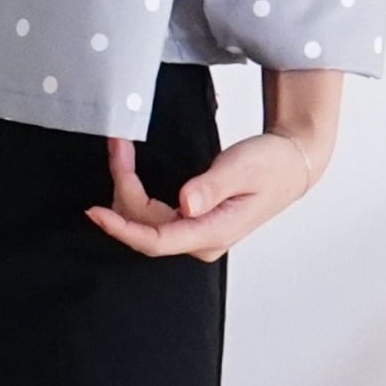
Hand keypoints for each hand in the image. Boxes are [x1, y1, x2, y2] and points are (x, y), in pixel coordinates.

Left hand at [84, 129, 319, 262]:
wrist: (290, 164)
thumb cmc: (270, 166)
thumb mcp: (241, 169)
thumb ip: (211, 187)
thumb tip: (185, 205)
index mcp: (212, 233)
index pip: (157, 240)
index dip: (122, 228)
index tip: (95, 212)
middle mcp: (201, 239)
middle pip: (145, 227)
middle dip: (123, 187)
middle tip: (117, 145)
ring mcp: (196, 232)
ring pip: (145, 220)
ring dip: (127, 185)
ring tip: (120, 147)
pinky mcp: (193, 220)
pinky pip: (154, 213)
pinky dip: (136, 189)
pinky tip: (129, 168)